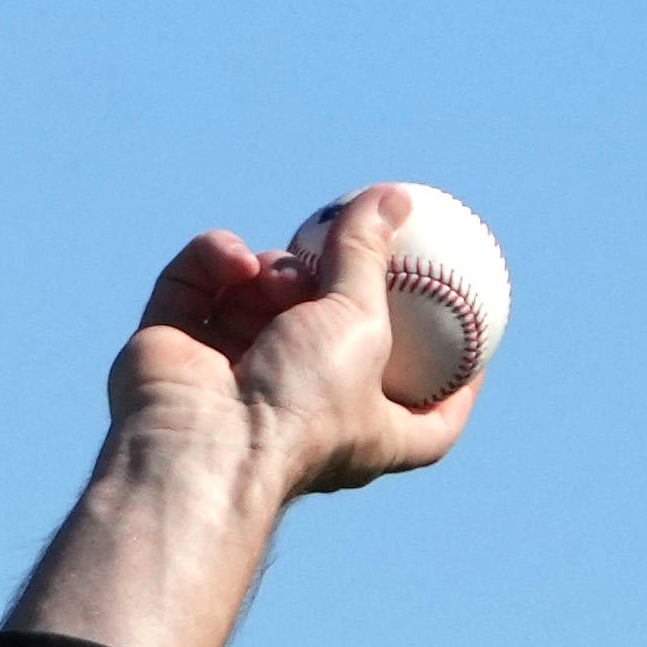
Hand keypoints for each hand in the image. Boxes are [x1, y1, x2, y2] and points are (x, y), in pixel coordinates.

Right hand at [110, 188, 490, 499]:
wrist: (205, 448)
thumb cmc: (299, 407)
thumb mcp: (360, 320)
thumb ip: (370, 254)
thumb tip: (391, 198)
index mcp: (363, 434)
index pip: (425, 425)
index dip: (456, 392)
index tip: (475, 349)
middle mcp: (297, 412)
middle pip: (327, 340)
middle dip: (330, 293)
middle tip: (336, 252)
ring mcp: (228, 377)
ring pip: (257, 298)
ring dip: (271, 272)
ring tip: (274, 277)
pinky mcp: (171, 348)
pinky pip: (197, 286)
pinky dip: (215, 263)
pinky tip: (232, 261)